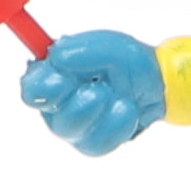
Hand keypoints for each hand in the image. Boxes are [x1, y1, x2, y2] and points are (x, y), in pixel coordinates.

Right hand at [17, 30, 167, 154]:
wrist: (158, 81)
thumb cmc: (125, 62)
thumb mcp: (108, 47)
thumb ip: (81, 51)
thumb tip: (56, 57)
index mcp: (53, 78)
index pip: (32, 91)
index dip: (43, 89)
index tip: (62, 80)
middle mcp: (58, 106)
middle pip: (54, 118)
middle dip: (80, 104)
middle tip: (100, 89)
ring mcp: (75, 128)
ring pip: (75, 131)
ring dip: (101, 112)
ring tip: (120, 97)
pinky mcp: (93, 143)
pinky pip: (97, 143)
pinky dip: (117, 125)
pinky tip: (127, 110)